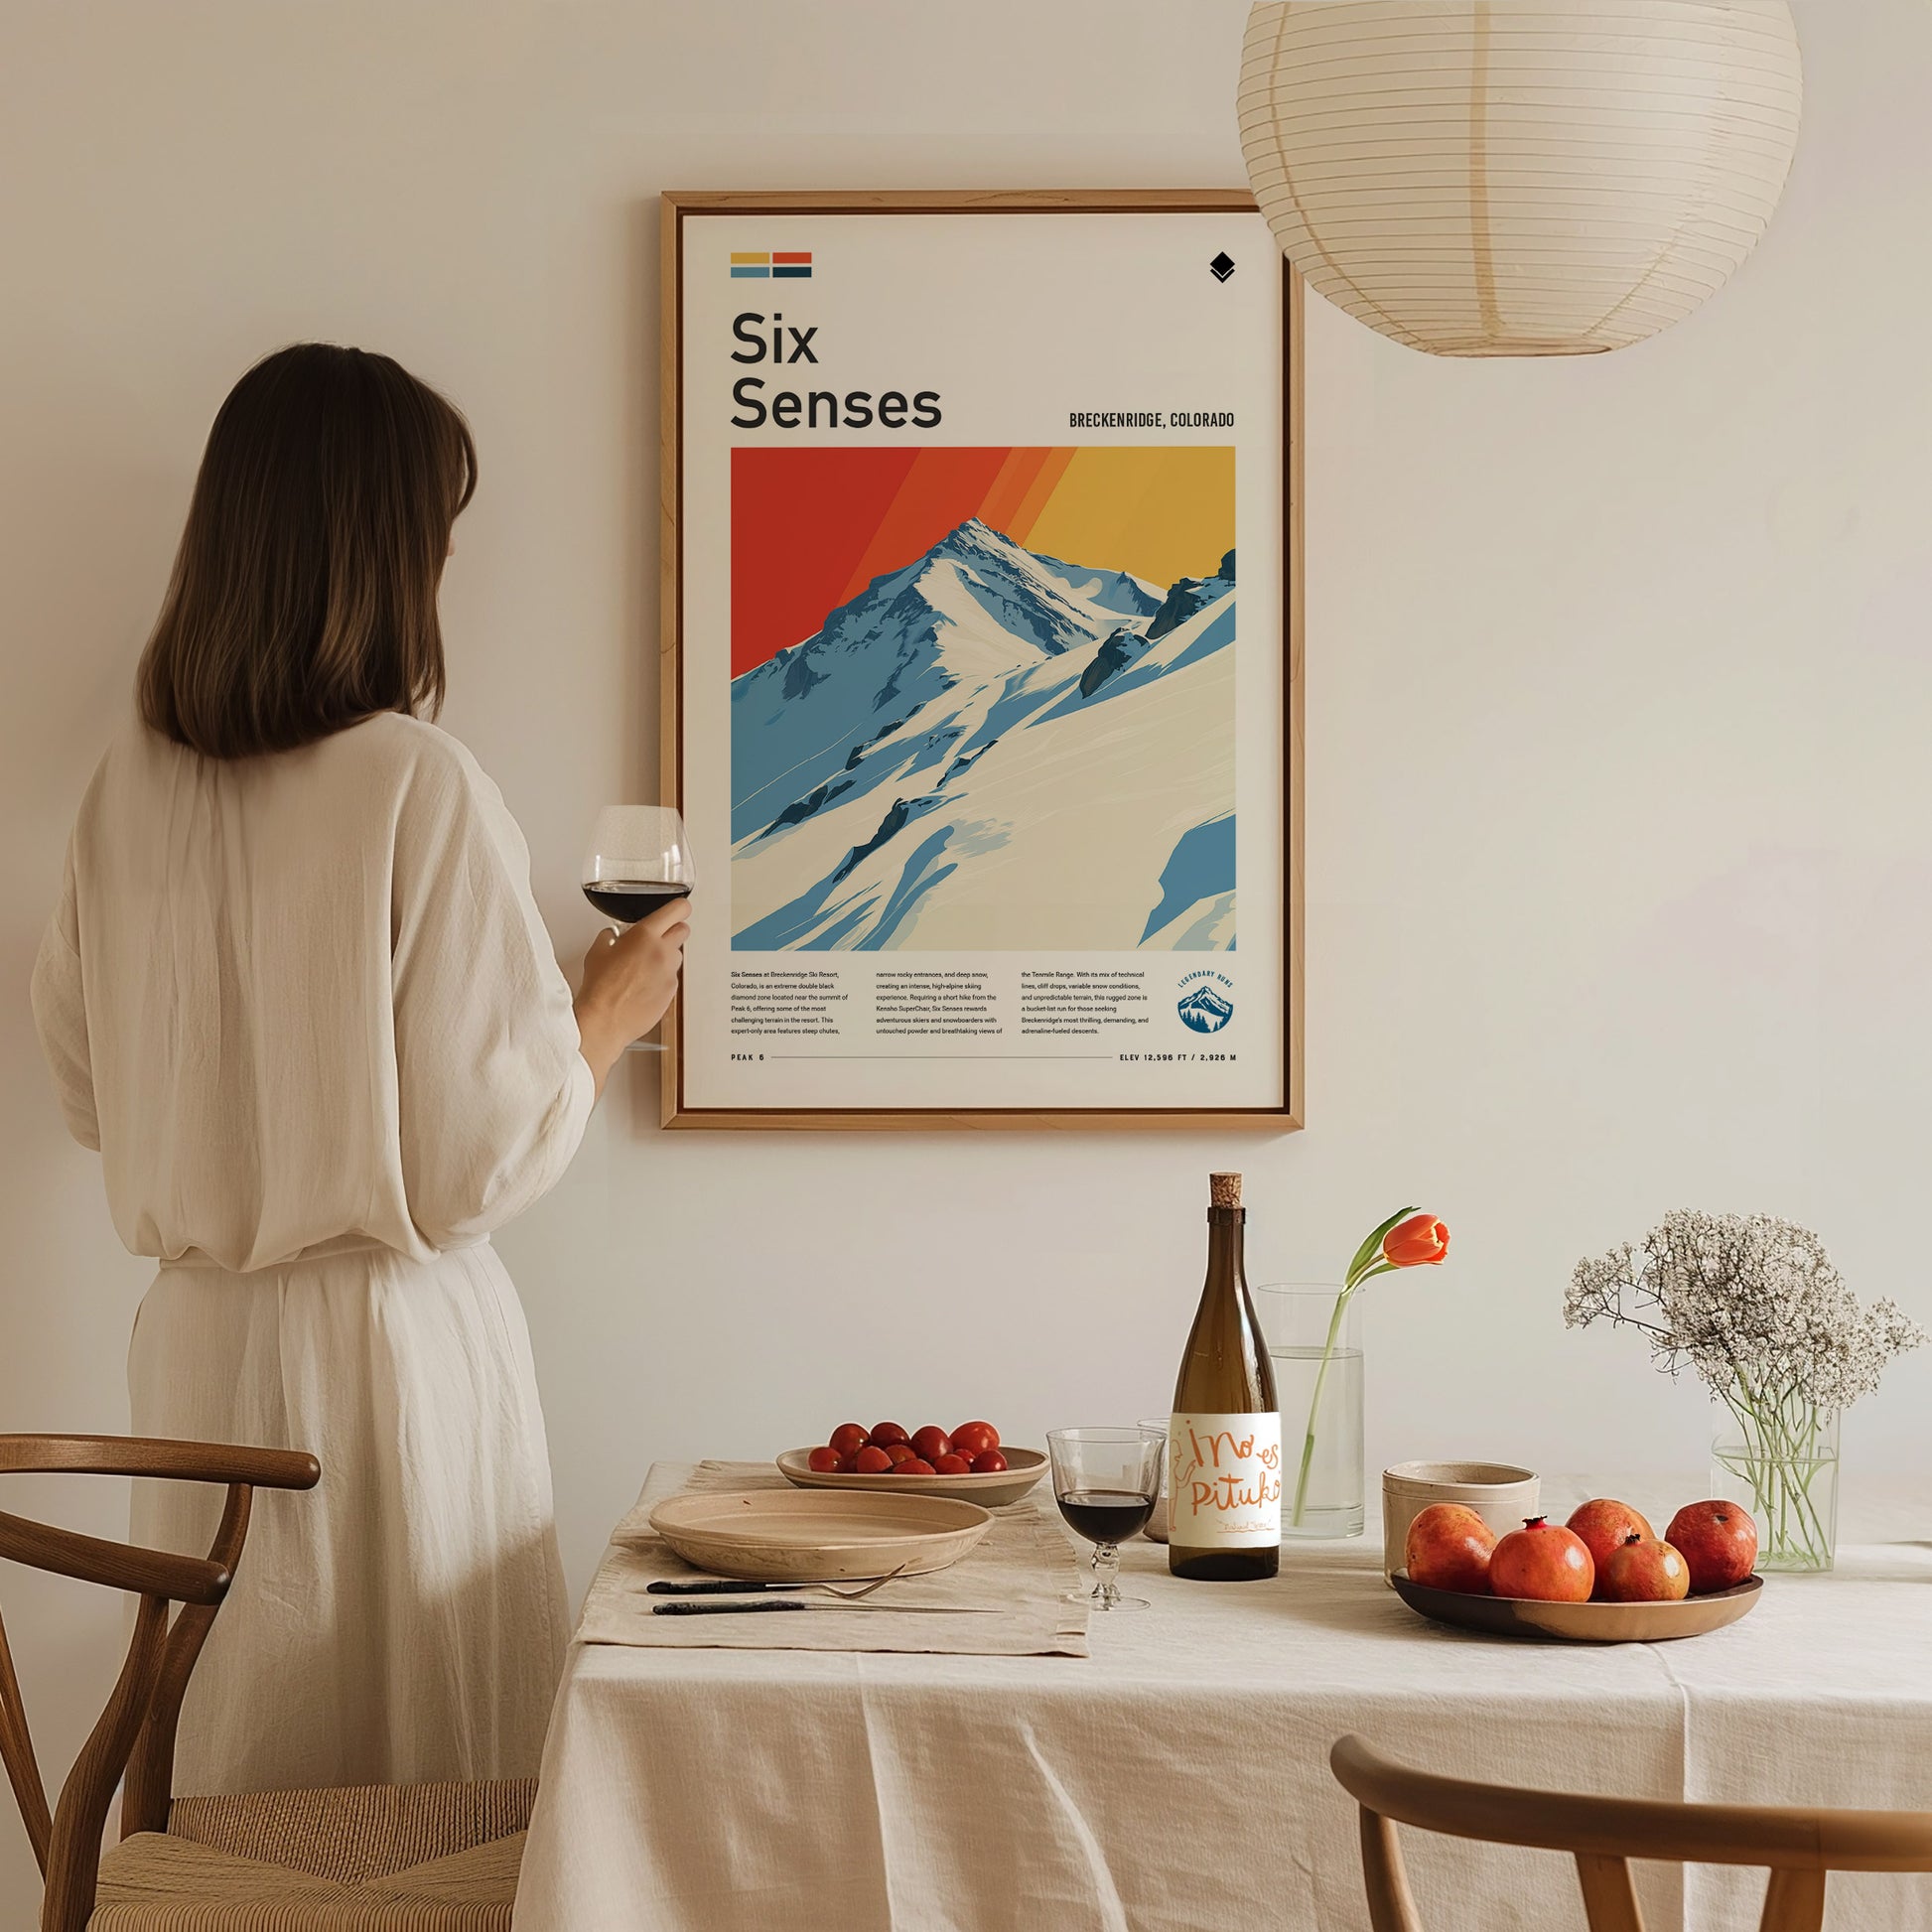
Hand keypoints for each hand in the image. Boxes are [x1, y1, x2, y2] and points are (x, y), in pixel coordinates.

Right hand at [574, 895, 689, 1094]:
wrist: (605, 1020)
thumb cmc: (600, 988)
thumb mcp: (597, 951)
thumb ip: (610, 937)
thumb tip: (613, 936)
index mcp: (645, 935)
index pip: (678, 910)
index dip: (679, 908)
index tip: (678, 909)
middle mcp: (662, 952)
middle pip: (683, 930)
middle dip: (672, 930)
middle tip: (657, 938)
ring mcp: (669, 973)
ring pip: (677, 956)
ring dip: (666, 956)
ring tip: (644, 967)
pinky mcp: (671, 992)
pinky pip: (672, 978)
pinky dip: (662, 978)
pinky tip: (643, 985)